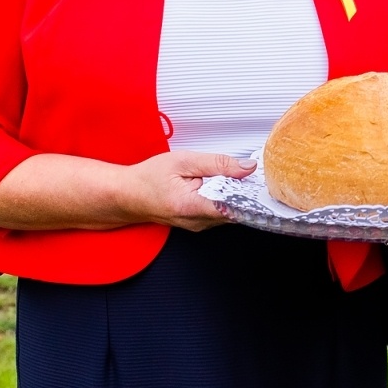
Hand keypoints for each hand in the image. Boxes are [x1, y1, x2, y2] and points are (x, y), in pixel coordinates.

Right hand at [118, 151, 253, 230]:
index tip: (259, 182)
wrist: (128, 194)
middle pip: (235, 208)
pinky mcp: (198, 224)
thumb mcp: (184, 162)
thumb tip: (246, 167)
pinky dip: (223, 199)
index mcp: (192, 206)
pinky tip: (217, 187)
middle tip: (243, 172)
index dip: (251, 194)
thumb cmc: (148, 179)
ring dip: (232, 194)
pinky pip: (220, 212)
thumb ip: (217, 164)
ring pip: (229, 211)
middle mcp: (197, 222)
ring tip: (225, 178)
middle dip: (242, 190)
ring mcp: (198, 226)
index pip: (235, 207)